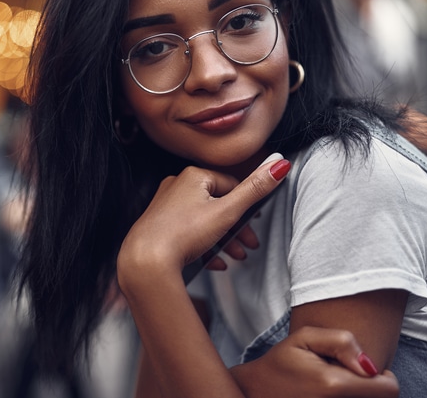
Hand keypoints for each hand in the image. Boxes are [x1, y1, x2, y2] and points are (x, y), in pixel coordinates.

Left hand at [117, 156, 288, 279]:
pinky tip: (213, 262)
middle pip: (218, 205)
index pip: (230, 185)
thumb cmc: (183, 233)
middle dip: (236, 228)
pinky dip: (204, 247)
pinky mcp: (159, 227)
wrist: (146, 261)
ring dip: (223, 240)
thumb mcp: (227, 211)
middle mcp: (176, 186)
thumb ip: (255, 189)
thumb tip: (280, 164)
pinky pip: (188, 234)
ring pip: (204, 222)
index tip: (255, 225)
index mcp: (193, 175)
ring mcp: (166, 207)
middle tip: (248, 245)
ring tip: (234, 257)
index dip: (246, 207)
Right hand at [230, 327, 399, 397]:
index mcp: (334, 385)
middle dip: (370, 387)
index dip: (384, 377)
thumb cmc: (280, 363)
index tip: (364, 368)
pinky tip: (329, 396)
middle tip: (345, 376)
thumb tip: (370, 365)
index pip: (390, 390)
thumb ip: (342, 342)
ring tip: (335, 387)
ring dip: (359, 395)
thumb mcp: (304, 337)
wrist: (255, 392)